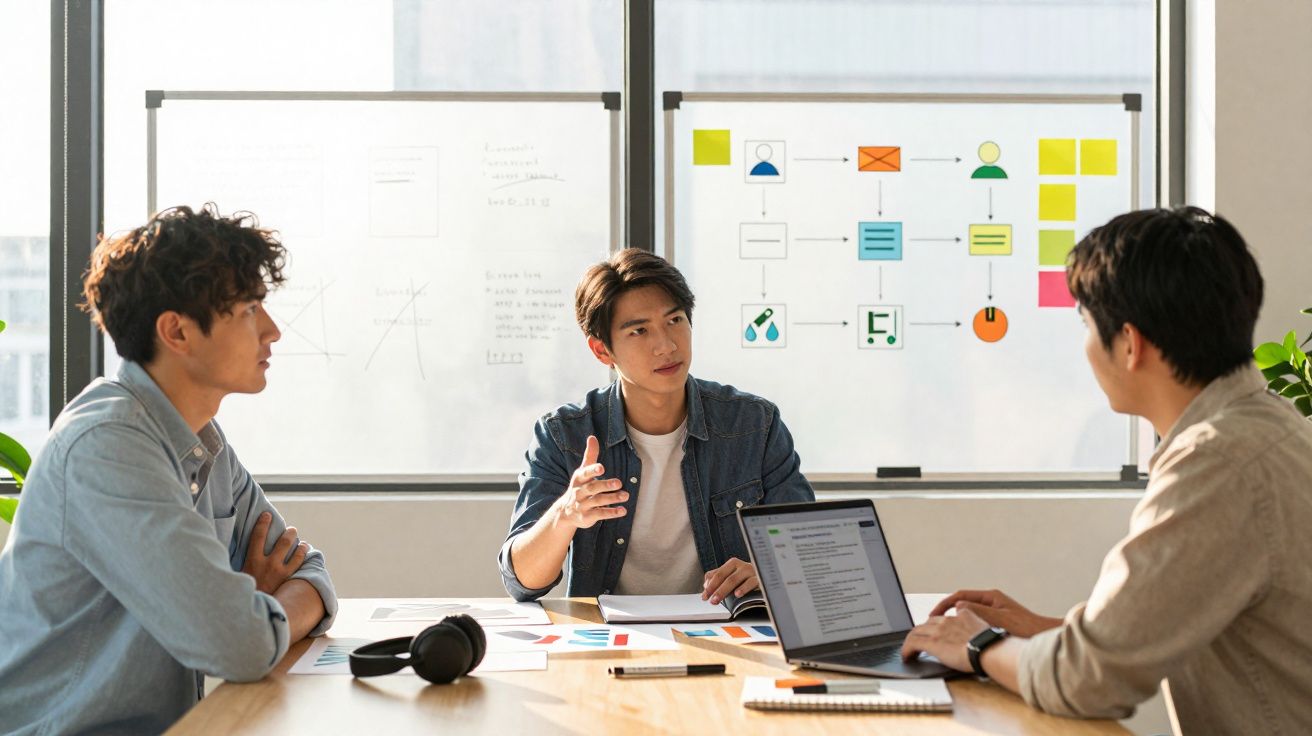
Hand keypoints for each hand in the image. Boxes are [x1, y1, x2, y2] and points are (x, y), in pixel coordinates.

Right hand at [242, 512, 307, 594]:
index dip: (263, 523)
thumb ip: (242, 561)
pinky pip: (299, 564)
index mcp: (252, 561)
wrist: (251, 610)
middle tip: (291, 530)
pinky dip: (303, 557)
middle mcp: (268, 564)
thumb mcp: (237, 574)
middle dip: (289, 533)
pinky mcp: (288, 580)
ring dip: (301, 545)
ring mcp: (280, 572)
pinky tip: (304, 554)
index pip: (258, 536)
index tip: (267, 514)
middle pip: (283, 542)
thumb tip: (242, 557)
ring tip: (302, 543)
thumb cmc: (243, 590)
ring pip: (296, 552)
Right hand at [551, 435, 627, 530]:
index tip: (601, 468)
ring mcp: (583, 505)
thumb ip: (590, 455)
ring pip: (598, 501)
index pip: (585, 473)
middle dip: (605, 485)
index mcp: (579, 479)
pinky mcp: (588, 517)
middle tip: (619, 482)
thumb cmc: (579, 487)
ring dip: (612, 499)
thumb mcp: (582, 471)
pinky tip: (622, 510)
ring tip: (625, 496)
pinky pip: (600, 514)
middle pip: (593, 488)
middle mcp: (580, 492)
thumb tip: (592, 437)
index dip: (593, 471)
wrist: (565, 512)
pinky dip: (611, 512)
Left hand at [701, 558, 757, 604]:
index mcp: (733, 564)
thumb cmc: (746, 578)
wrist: (768, 577)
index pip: (718, 574)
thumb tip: (706, 585)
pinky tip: (737, 594)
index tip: (704, 596)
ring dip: (724, 590)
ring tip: (717, 599)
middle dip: (716, 589)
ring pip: (735, 579)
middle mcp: (742, 566)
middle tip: (711, 600)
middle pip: (725, 577)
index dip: (710, 586)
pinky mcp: (760, 579)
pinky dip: (743, 588)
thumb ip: (717, 578)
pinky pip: (750, 583)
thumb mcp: (731, 576)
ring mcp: (751, 571)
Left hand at [901, 606, 990, 672]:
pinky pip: (912, 643)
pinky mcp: (932, 642)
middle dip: (921, 632)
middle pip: (927, 623)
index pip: (944, 617)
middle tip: (918, 642)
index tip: (933, 631)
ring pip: (916, 631)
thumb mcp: (987, 629)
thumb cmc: (993, 646)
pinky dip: (906, 649)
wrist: (990, 650)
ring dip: (911, 641)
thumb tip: (978, 634)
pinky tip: (906, 656)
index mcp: (962, 616)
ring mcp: (938, 630)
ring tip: (909, 650)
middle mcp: (948, 620)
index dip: (936, 625)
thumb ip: (978, 627)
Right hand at [929, 589, 1060, 637]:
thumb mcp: (999, 620)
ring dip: (954, 619)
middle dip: (946, 611)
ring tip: (942, 629)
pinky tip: (960, 637)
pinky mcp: (997, 622)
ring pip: (967, 613)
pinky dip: (964, 626)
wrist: (1045, 636)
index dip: (944, 604)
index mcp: (991, 597)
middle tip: (932, 622)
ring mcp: (994, 611)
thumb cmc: (1026, 629)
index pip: (960, 595)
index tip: (933, 614)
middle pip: (962, 602)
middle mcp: (991, 601)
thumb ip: (978, 612)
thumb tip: (958, 606)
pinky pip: (974, 621)